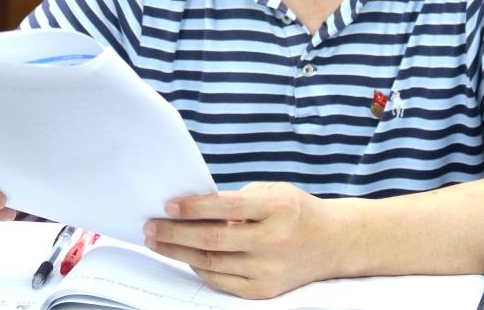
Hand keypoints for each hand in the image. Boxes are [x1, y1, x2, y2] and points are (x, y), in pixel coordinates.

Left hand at [143, 182, 344, 298]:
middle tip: (150, 227)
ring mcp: (269, 270)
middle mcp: (274, 241)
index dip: (194, 206)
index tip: (168, 205)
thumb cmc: (295, 211)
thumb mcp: (273, 193)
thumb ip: (236, 201)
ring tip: (158, 242)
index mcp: (278, 208)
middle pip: (213, 239)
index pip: (226, 206)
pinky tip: (185, 257)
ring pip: (212, 263)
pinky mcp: (264, 290)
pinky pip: (221, 281)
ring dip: (179, 252)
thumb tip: (192, 210)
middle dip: (175, 233)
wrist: (332, 242)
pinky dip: (200, 268)